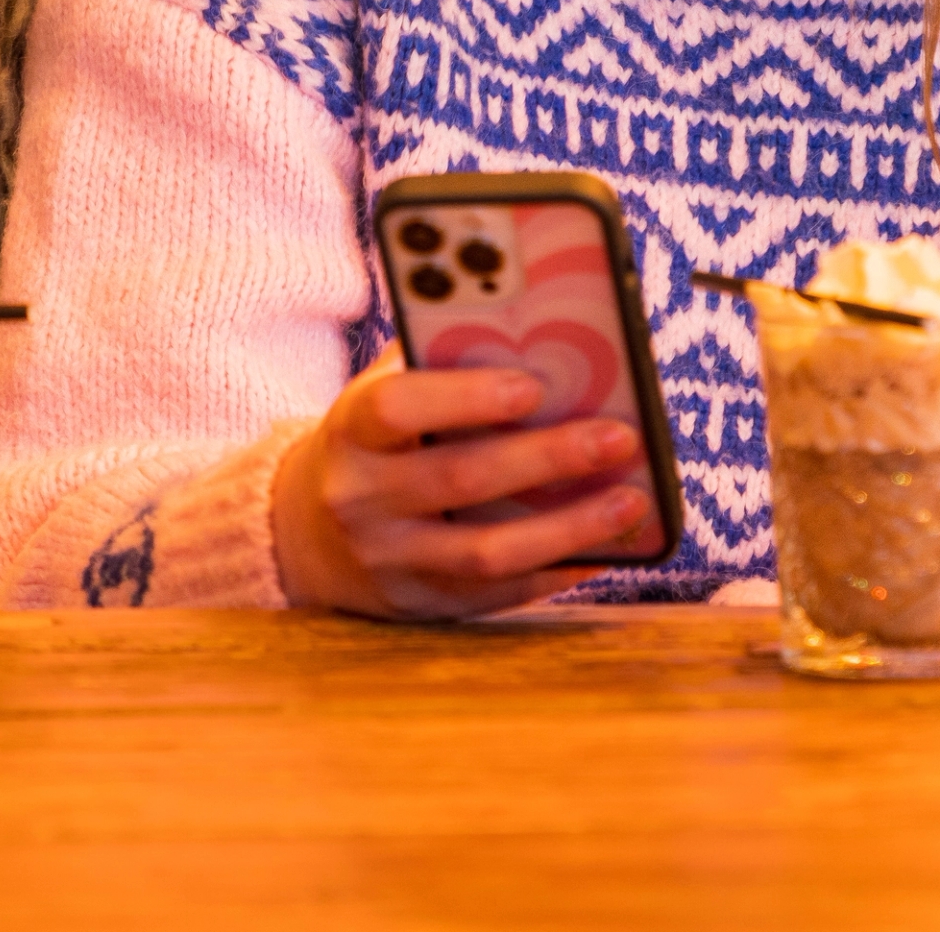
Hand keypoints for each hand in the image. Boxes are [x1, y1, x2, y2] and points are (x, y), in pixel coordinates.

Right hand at [272, 358, 654, 619]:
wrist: (309, 532)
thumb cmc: (376, 440)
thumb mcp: (385, 393)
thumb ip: (442, 363)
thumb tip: (540, 335)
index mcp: (352, 430)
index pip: (397, 409)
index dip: (464, 398)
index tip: (534, 387)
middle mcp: (360, 498)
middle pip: (459, 480)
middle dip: (548, 458)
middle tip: (619, 437)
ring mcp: (388, 560)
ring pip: (485, 552)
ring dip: (567, 528)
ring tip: (630, 501)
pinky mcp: (420, 604)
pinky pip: (496, 595)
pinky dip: (554, 571)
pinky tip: (604, 548)